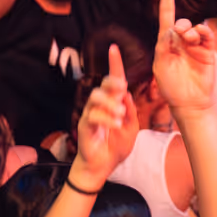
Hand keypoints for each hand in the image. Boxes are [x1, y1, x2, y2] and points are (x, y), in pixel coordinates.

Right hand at [69, 45, 134, 188]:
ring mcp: (89, 116)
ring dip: (110, 103)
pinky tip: (115, 124)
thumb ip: (131, 111)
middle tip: (122, 88)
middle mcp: (99, 107)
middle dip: (112, 82)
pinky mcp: (84, 126)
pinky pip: (92, 115)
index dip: (113, 64)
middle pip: (101, 85)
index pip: (112, 80)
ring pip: (95, 97)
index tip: (114, 49)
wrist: (103, 167)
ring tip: (120, 115)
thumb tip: (126, 93)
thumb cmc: (116, 148)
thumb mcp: (132, 128)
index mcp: (112, 104)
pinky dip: (106, 118)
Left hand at [152, 0, 216, 115]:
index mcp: (166, 43)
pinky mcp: (208, 52)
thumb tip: (171, 29)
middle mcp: (181, 42)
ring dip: (190, 30)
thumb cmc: (171, 87)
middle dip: (180, 24)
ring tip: (189, 39)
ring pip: (194, 27)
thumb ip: (163, 45)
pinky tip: (199, 36)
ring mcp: (195, 47)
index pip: (166, 16)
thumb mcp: (160, 65)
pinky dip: (203, 32)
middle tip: (180, 33)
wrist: (189, 103)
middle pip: (180, 22)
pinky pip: (207, 35)